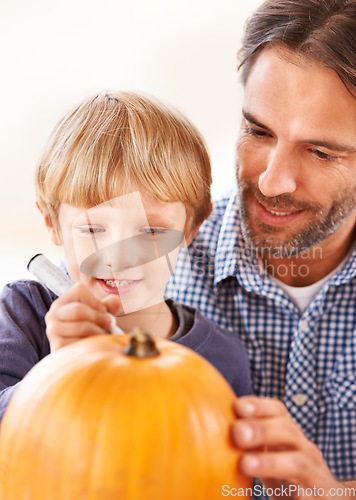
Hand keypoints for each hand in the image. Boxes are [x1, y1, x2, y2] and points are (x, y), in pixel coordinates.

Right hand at [45, 283, 120, 351]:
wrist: (80, 355)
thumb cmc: (90, 330)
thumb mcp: (100, 315)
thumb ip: (108, 306)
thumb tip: (115, 300)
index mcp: (63, 302)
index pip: (79, 290)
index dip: (96, 301)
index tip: (103, 311)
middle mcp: (53, 314)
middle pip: (78, 309)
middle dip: (98, 318)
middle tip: (108, 324)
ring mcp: (53, 331)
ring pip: (81, 326)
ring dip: (98, 332)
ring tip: (101, 336)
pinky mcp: (57, 347)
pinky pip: (80, 343)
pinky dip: (91, 344)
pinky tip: (92, 345)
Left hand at [232, 396, 346, 498]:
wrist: (328, 499)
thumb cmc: (288, 474)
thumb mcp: (271, 453)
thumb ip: (249, 441)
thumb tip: (208, 427)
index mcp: (290, 434)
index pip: (278, 411)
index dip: (259, 406)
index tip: (237, 406)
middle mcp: (304, 449)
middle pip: (288, 431)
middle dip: (261, 429)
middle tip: (237, 432)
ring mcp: (313, 474)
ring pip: (298, 462)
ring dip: (270, 461)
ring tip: (245, 464)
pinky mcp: (317, 498)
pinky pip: (304, 494)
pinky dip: (288, 492)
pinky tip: (270, 493)